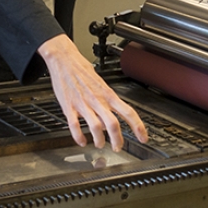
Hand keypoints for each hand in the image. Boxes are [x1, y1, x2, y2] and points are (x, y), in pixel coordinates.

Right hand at [37, 35, 147, 150]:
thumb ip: (106, 99)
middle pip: (113, 124)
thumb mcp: (100, 83)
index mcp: (107, 94)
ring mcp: (83, 104)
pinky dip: (78, 136)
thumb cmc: (81, 70)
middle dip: (118, 139)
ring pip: (95, 126)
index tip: (143, 138)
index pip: (128, 112)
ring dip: (99, 139)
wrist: (64, 59)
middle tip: (118, 148)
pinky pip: (74, 125)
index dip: (138, 127)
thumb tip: (112, 114)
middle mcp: (97, 100)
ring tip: (99, 144)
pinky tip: (81, 141)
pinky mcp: (69, 107)